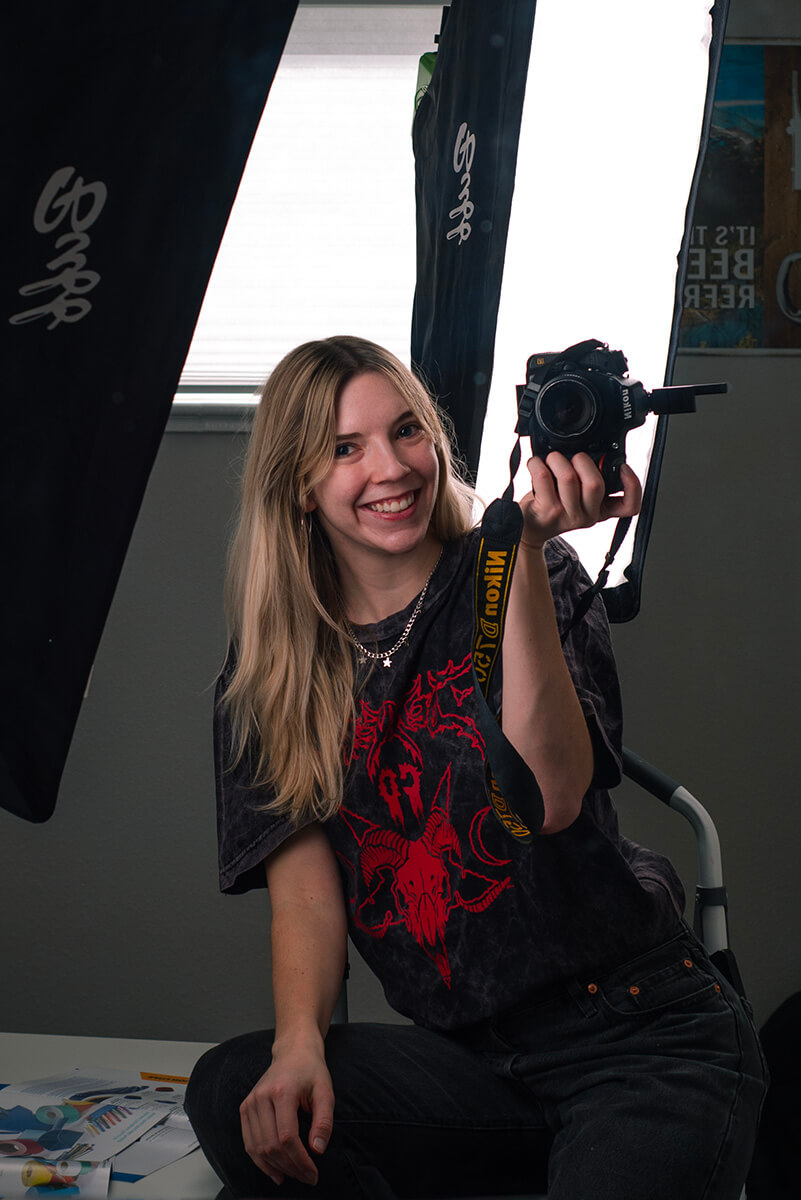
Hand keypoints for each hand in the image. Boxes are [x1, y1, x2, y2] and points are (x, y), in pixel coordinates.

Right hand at [239, 1040, 333, 1187]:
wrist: (293, 1052)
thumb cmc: (310, 1070)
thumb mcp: (325, 1091)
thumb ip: (324, 1120)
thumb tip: (317, 1149)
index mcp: (282, 1091)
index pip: (287, 1136)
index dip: (300, 1160)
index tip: (313, 1173)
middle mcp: (261, 1097)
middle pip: (271, 1145)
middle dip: (290, 1167)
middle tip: (307, 1177)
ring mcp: (250, 1102)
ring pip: (257, 1147)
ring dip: (275, 1168)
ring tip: (293, 1176)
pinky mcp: (245, 1108)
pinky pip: (249, 1142)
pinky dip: (260, 1161)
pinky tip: (275, 1171)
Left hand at [519, 451, 641, 549]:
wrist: (529, 529)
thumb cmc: (553, 504)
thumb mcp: (578, 496)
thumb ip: (589, 479)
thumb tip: (592, 452)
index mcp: (601, 509)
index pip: (630, 506)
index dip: (632, 484)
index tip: (623, 467)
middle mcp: (588, 516)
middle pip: (595, 483)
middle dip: (582, 460)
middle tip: (572, 458)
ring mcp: (568, 516)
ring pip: (568, 477)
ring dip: (557, 459)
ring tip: (551, 460)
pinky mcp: (547, 512)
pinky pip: (544, 477)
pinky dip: (537, 464)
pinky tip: (536, 465)